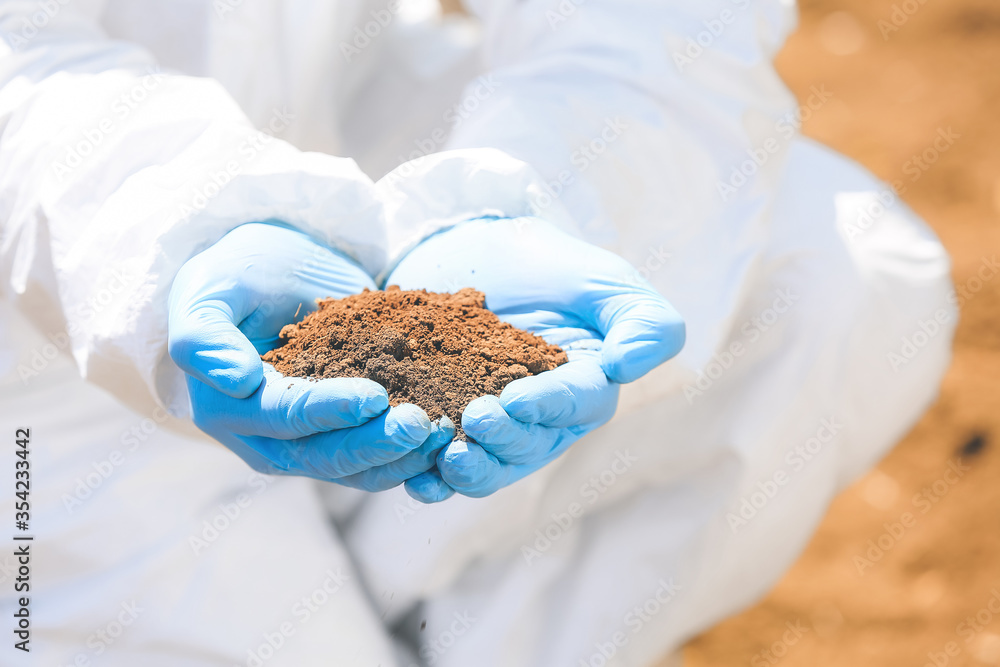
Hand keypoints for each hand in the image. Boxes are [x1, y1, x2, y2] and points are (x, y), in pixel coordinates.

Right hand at [168, 222, 448, 488]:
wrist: (273, 275)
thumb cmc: (236, 276)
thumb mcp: (211, 289)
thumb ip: (207, 335)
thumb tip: (236, 381)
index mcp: (227, 407)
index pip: (284, 415)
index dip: (329, 410)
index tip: (376, 397)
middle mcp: (263, 440)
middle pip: (324, 456)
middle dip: (376, 444)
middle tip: (424, 424)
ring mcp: (303, 447)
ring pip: (355, 469)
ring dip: (401, 458)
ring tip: (443, 433)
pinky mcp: (340, 440)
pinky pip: (375, 461)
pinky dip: (410, 456)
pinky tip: (446, 438)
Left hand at [387, 217, 684, 500]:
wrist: (474, 254)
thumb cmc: (549, 267)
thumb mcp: (604, 279)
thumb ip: (642, 320)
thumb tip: (626, 368)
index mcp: (587, 388)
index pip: (576, 402)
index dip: (548, 405)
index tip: (515, 400)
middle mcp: (544, 422)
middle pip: (531, 445)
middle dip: (503, 439)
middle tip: (475, 420)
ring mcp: (496, 430)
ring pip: (490, 465)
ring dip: (469, 471)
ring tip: (444, 459)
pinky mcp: (449, 428)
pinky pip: (444, 466)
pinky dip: (432, 478)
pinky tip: (415, 481)